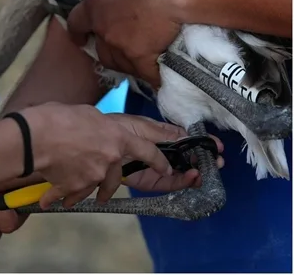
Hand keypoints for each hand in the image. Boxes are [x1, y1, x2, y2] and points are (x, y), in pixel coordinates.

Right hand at [22, 102, 191, 208]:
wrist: (32, 138)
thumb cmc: (54, 119)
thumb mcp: (86, 113)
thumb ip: (100, 126)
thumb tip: (100, 130)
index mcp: (117, 136)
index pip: (148, 151)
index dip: (159, 161)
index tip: (166, 168)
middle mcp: (110, 158)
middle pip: (118, 177)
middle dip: (110, 181)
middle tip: (102, 184)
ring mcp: (93, 176)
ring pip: (95, 187)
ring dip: (86, 188)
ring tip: (74, 189)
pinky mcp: (75, 188)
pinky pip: (71, 196)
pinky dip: (61, 196)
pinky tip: (49, 198)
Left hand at [67, 0, 184, 87]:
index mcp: (94, 7)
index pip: (76, 24)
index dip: (78, 31)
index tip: (80, 38)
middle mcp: (104, 31)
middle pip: (99, 48)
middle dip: (107, 47)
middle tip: (119, 45)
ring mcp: (123, 48)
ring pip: (118, 62)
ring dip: (125, 61)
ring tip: (138, 58)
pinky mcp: (144, 60)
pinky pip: (143, 74)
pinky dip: (148, 75)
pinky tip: (156, 74)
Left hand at [106, 113, 224, 192]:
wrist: (94, 148)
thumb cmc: (115, 130)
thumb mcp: (142, 127)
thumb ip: (165, 134)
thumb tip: (188, 137)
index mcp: (159, 134)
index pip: (185, 138)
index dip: (201, 142)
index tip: (217, 147)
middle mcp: (161, 151)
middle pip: (187, 157)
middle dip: (202, 160)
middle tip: (217, 163)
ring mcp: (156, 167)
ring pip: (181, 172)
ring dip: (196, 172)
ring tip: (207, 172)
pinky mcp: (150, 181)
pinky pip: (170, 183)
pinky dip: (183, 182)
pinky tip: (192, 178)